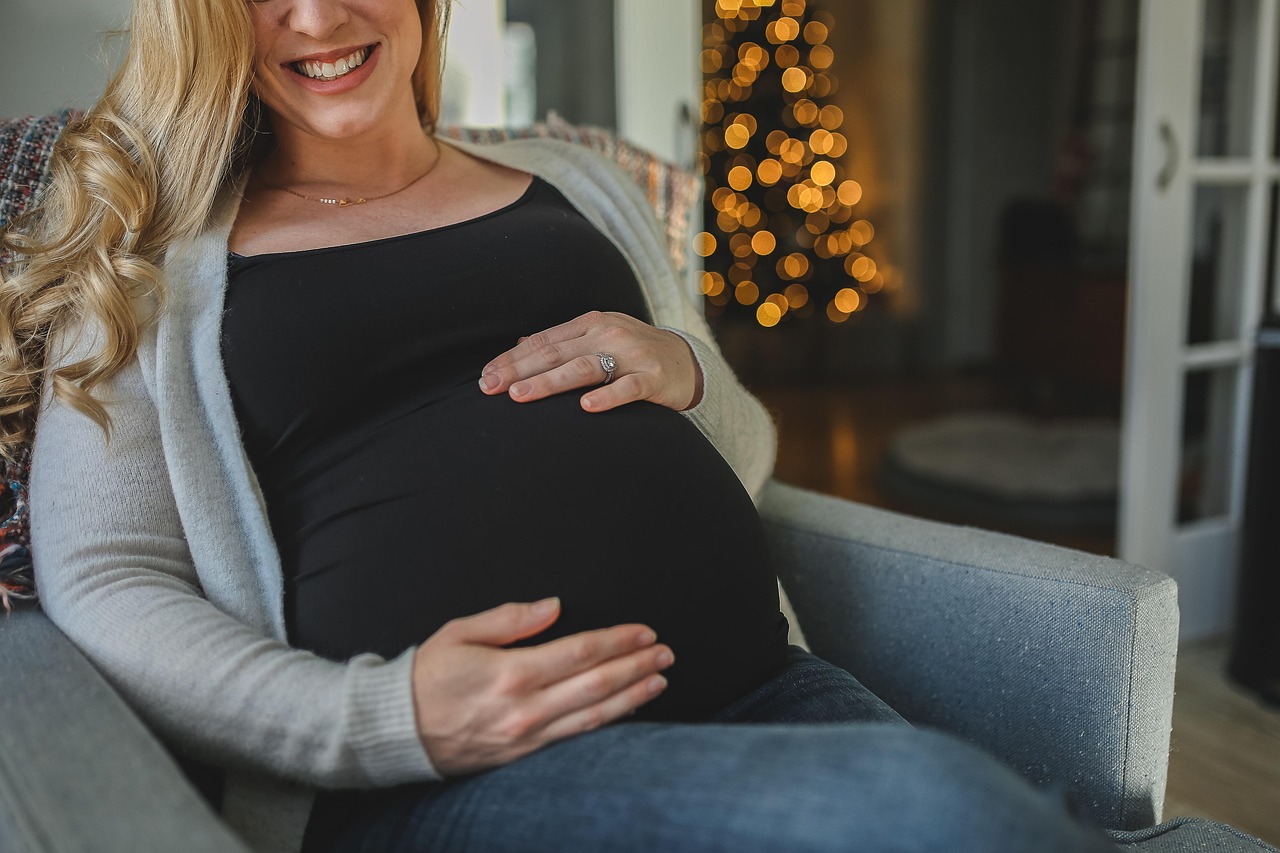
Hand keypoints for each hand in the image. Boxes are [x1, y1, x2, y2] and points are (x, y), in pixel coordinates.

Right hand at [411, 598, 673, 776]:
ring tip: (659, 680)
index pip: (580, 653)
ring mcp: (526, 737)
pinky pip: (574, 739)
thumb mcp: (459, 632)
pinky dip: (606, 724)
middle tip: (665, 653)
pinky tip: (625, 711)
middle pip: (596, 685)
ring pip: (592, 716)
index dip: (617, 641)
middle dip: (636, 667)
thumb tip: (554, 606)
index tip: (644, 632)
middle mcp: (524, 708)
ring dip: (631, 697)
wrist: (394, 730)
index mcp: (510, 672)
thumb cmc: (425, 676)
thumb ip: (510, 618)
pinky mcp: (522, 756)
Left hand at [478, 311, 703, 411]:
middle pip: (556, 353)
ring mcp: (631, 355)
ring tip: (521, 395)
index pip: (543, 341)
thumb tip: (519, 344)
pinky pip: (627, 387)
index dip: (512, 358)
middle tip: (490, 388)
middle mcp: (608, 334)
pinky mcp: (653, 378)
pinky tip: (586, 407)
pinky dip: (607, 396)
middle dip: (519, 370)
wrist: (688, 362)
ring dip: (549, 382)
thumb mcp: (598, 339)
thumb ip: (562, 342)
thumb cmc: (633, 353)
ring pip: (584, 368)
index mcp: (591, 324)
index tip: (485, 377)